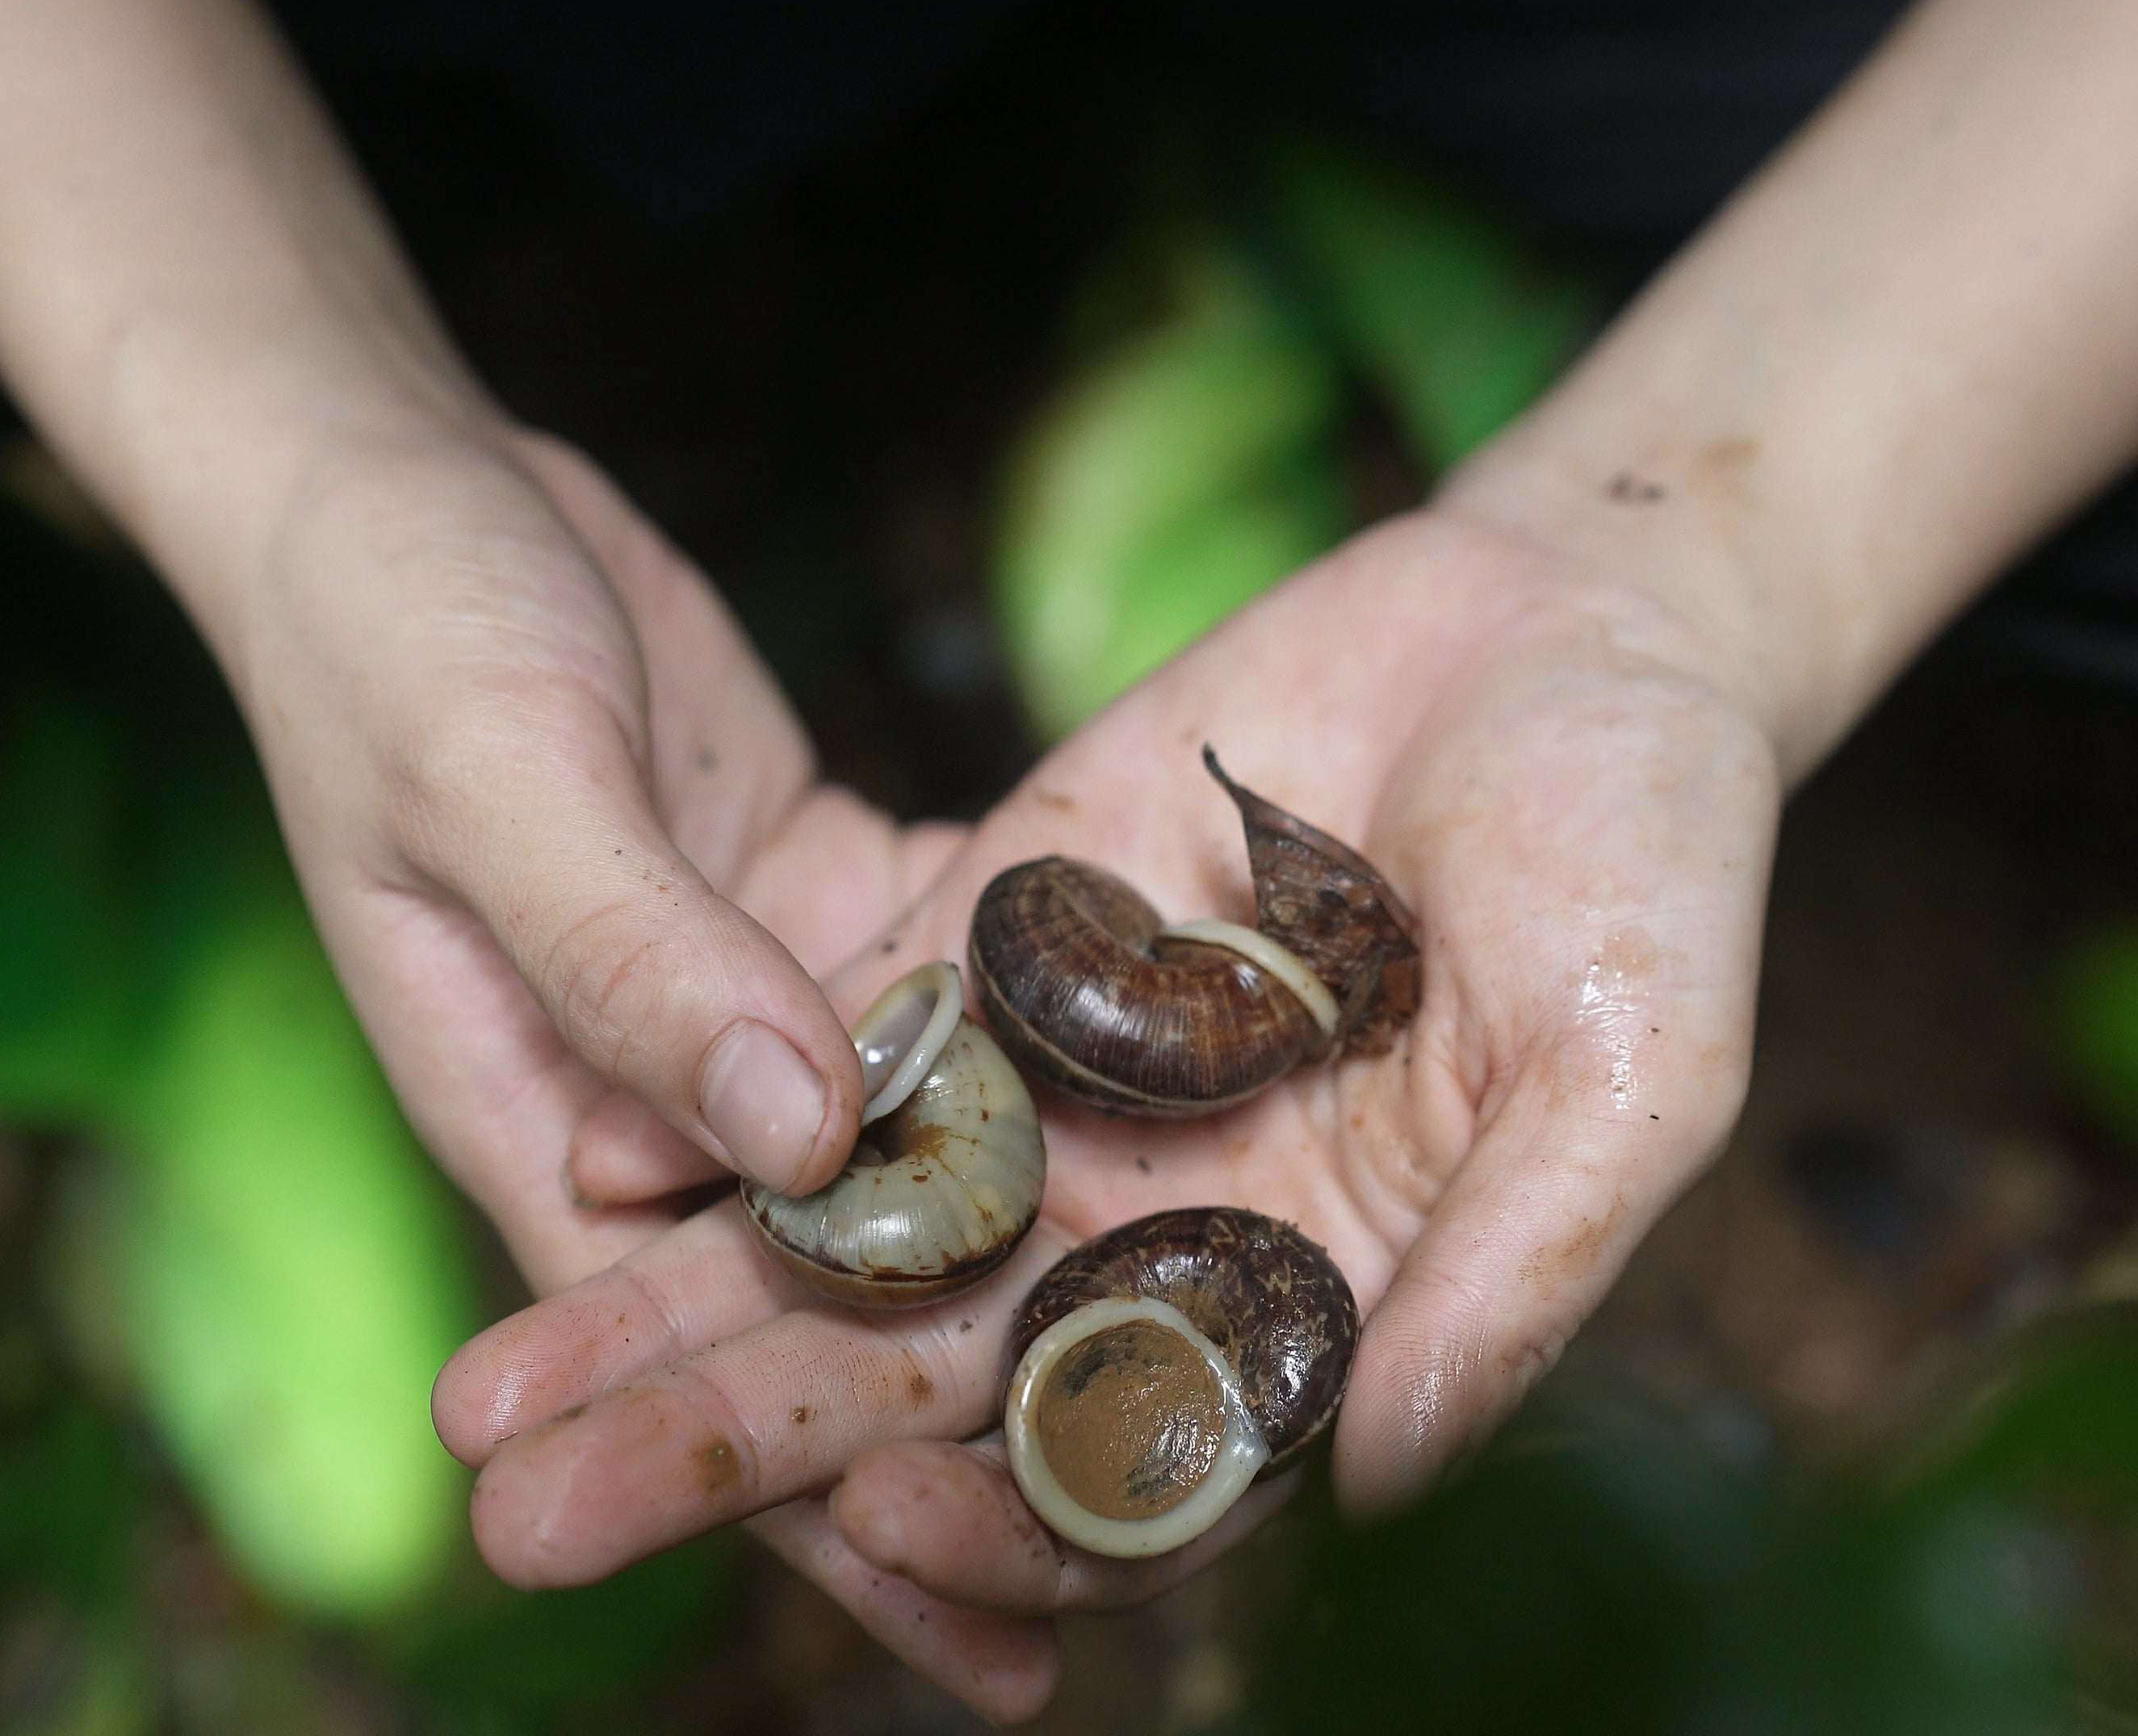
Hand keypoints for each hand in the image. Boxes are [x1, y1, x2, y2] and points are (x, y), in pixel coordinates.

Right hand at [214, 422, 1067, 1688]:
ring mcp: (751, 999)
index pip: (688, 1357)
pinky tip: (1190, 1113)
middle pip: (825, 1298)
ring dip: (1025, 1260)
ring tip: (1196, 1375)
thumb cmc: (391, 626)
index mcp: (540, 1115)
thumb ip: (637, 956)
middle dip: (961, 1434)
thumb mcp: (496, 777)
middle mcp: (658, 1095)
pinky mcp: (824, 899)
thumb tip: (800, 1140)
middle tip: (1140, 1565)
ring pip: (908, 1160)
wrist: (402, 482)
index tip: (976, 1631)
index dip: (826, 1499)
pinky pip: (951, 999)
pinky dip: (1043, 1054)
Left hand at [433, 502, 1784, 1717]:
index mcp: (1305, 1294)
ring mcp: (1059, 1081)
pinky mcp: (992, 935)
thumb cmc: (1655, 857)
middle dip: (727, 1447)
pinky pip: (833, 1040)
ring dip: (661, 1311)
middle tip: (533, 1515)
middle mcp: (1154, 1221)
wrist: (1577, 622)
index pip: (1117, 1465)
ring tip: (483, 1401)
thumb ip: (1513, 1274)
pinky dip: (709, 1105)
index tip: (871, 1510)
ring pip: (831, 1232)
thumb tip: (1367, 1487)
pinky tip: (578, 1159)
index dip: (993, 1513)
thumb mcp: (1635, 1072)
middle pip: (914, 1372)